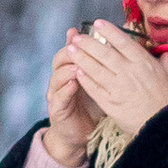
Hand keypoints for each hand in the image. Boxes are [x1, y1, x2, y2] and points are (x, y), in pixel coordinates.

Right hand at [44, 37, 98, 166]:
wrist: (79, 135)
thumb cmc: (91, 107)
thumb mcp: (98, 84)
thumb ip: (100, 67)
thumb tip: (110, 44)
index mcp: (70, 71)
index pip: (69, 50)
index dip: (73, 41)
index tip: (80, 33)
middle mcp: (60, 80)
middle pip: (59, 60)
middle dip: (69, 52)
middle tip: (79, 45)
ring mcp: (56, 94)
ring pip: (57, 76)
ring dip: (66, 69)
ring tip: (77, 64)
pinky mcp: (56, 110)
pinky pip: (59, 98)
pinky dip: (65, 90)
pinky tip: (73, 84)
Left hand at [66, 21, 167, 135]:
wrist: (166, 126)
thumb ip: (166, 64)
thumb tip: (165, 55)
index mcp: (143, 62)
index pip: (122, 41)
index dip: (108, 31)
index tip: (97, 23)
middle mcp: (128, 72)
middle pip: (103, 53)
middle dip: (88, 43)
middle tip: (76, 37)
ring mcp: (118, 88)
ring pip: (95, 69)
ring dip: (81, 58)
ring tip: (70, 50)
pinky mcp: (111, 103)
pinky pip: (94, 89)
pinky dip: (85, 80)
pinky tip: (77, 73)